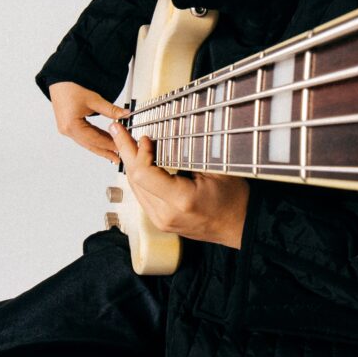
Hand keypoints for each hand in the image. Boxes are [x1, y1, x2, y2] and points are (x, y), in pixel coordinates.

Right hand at [49, 81, 127, 160]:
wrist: (60, 79)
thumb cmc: (71, 86)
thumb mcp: (94, 99)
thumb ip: (111, 110)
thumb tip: (125, 114)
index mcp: (72, 125)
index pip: (95, 139)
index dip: (109, 144)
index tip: (120, 147)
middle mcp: (67, 130)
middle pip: (90, 144)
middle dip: (105, 151)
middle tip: (117, 158)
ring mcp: (66, 129)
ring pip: (86, 142)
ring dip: (99, 146)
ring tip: (112, 152)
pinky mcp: (67, 125)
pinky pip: (83, 136)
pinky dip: (94, 139)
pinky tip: (102, 141)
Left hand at [109, 121, 248, 247]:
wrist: (240, 226)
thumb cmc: (234, 198)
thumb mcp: (215, 169)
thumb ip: (188, 152)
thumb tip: (167, 132)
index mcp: (180, 200)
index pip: (144, 174)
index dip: (140, 152)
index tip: (146, 137)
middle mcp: (165, 214)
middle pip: (134, 180)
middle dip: (126, 151)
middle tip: (117, 130)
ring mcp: (161, 220)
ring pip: (135, 188)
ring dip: (129, 163)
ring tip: (123, 141)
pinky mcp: (161, 221)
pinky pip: (142, 195)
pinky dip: (138, 176)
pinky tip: (138, 161)